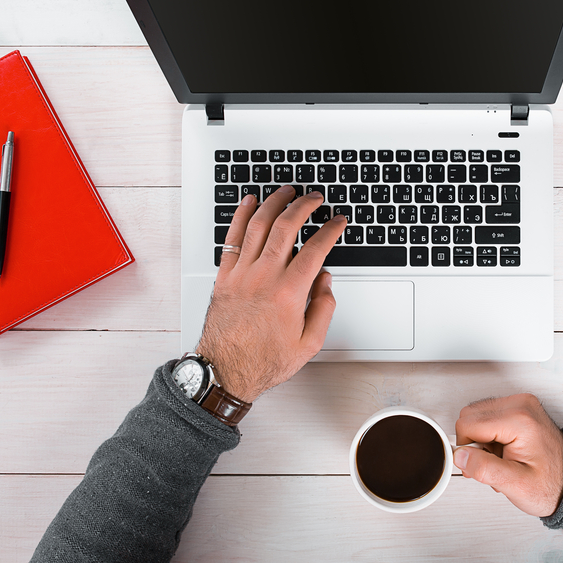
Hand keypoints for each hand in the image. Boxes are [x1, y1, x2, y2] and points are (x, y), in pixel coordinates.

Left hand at [195, 186, 346, 402]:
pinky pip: (232, 237)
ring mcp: (242, 274)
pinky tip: (249, 203)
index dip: (330, 230)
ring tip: (286, 191)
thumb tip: (325, 281)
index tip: (338, 222)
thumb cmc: (264, 361)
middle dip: (304, 206)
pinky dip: (241, 215)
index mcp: (289, 293)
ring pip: (258, 225)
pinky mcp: (225, 276)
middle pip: (286, 227)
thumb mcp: (309, 344)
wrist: (225, 370)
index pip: (315, 249)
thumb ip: (323, 308)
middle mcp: (264, 277)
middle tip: (315, 198)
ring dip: (274, 203)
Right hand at [454, 394, 562, 516]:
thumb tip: (460, 456)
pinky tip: (504, 450)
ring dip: (481, 440)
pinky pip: (488, 415)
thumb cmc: (550, 484)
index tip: (480, 465)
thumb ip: (484, 469)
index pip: (467, 424)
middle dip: (474, 443)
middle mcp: (520, 404)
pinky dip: (489, 434)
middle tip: (493, 463)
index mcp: (519, 419)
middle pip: (469, 416)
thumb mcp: (515, 485)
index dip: (467, 449)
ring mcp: (521, 403)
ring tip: (501, 458)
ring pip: (476, 415)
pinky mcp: (519, 407)